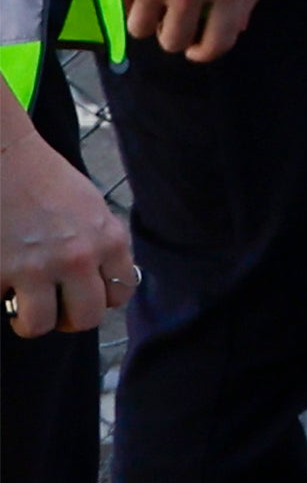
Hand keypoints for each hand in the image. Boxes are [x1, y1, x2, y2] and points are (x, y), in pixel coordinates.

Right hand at [0, 130, 127, 337]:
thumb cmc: (45, 179)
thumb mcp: (91, 208)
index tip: (81, 293)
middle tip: (50, 306)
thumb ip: (101, 244)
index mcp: (108, 239)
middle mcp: (78, 257)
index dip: (98, 299)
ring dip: (28, 319)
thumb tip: (103, 283)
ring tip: (19, 304)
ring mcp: (35, 266)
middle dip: (66, 319)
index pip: (119, 295)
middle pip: (85, 319)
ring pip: (39, 325)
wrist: (3, 156)